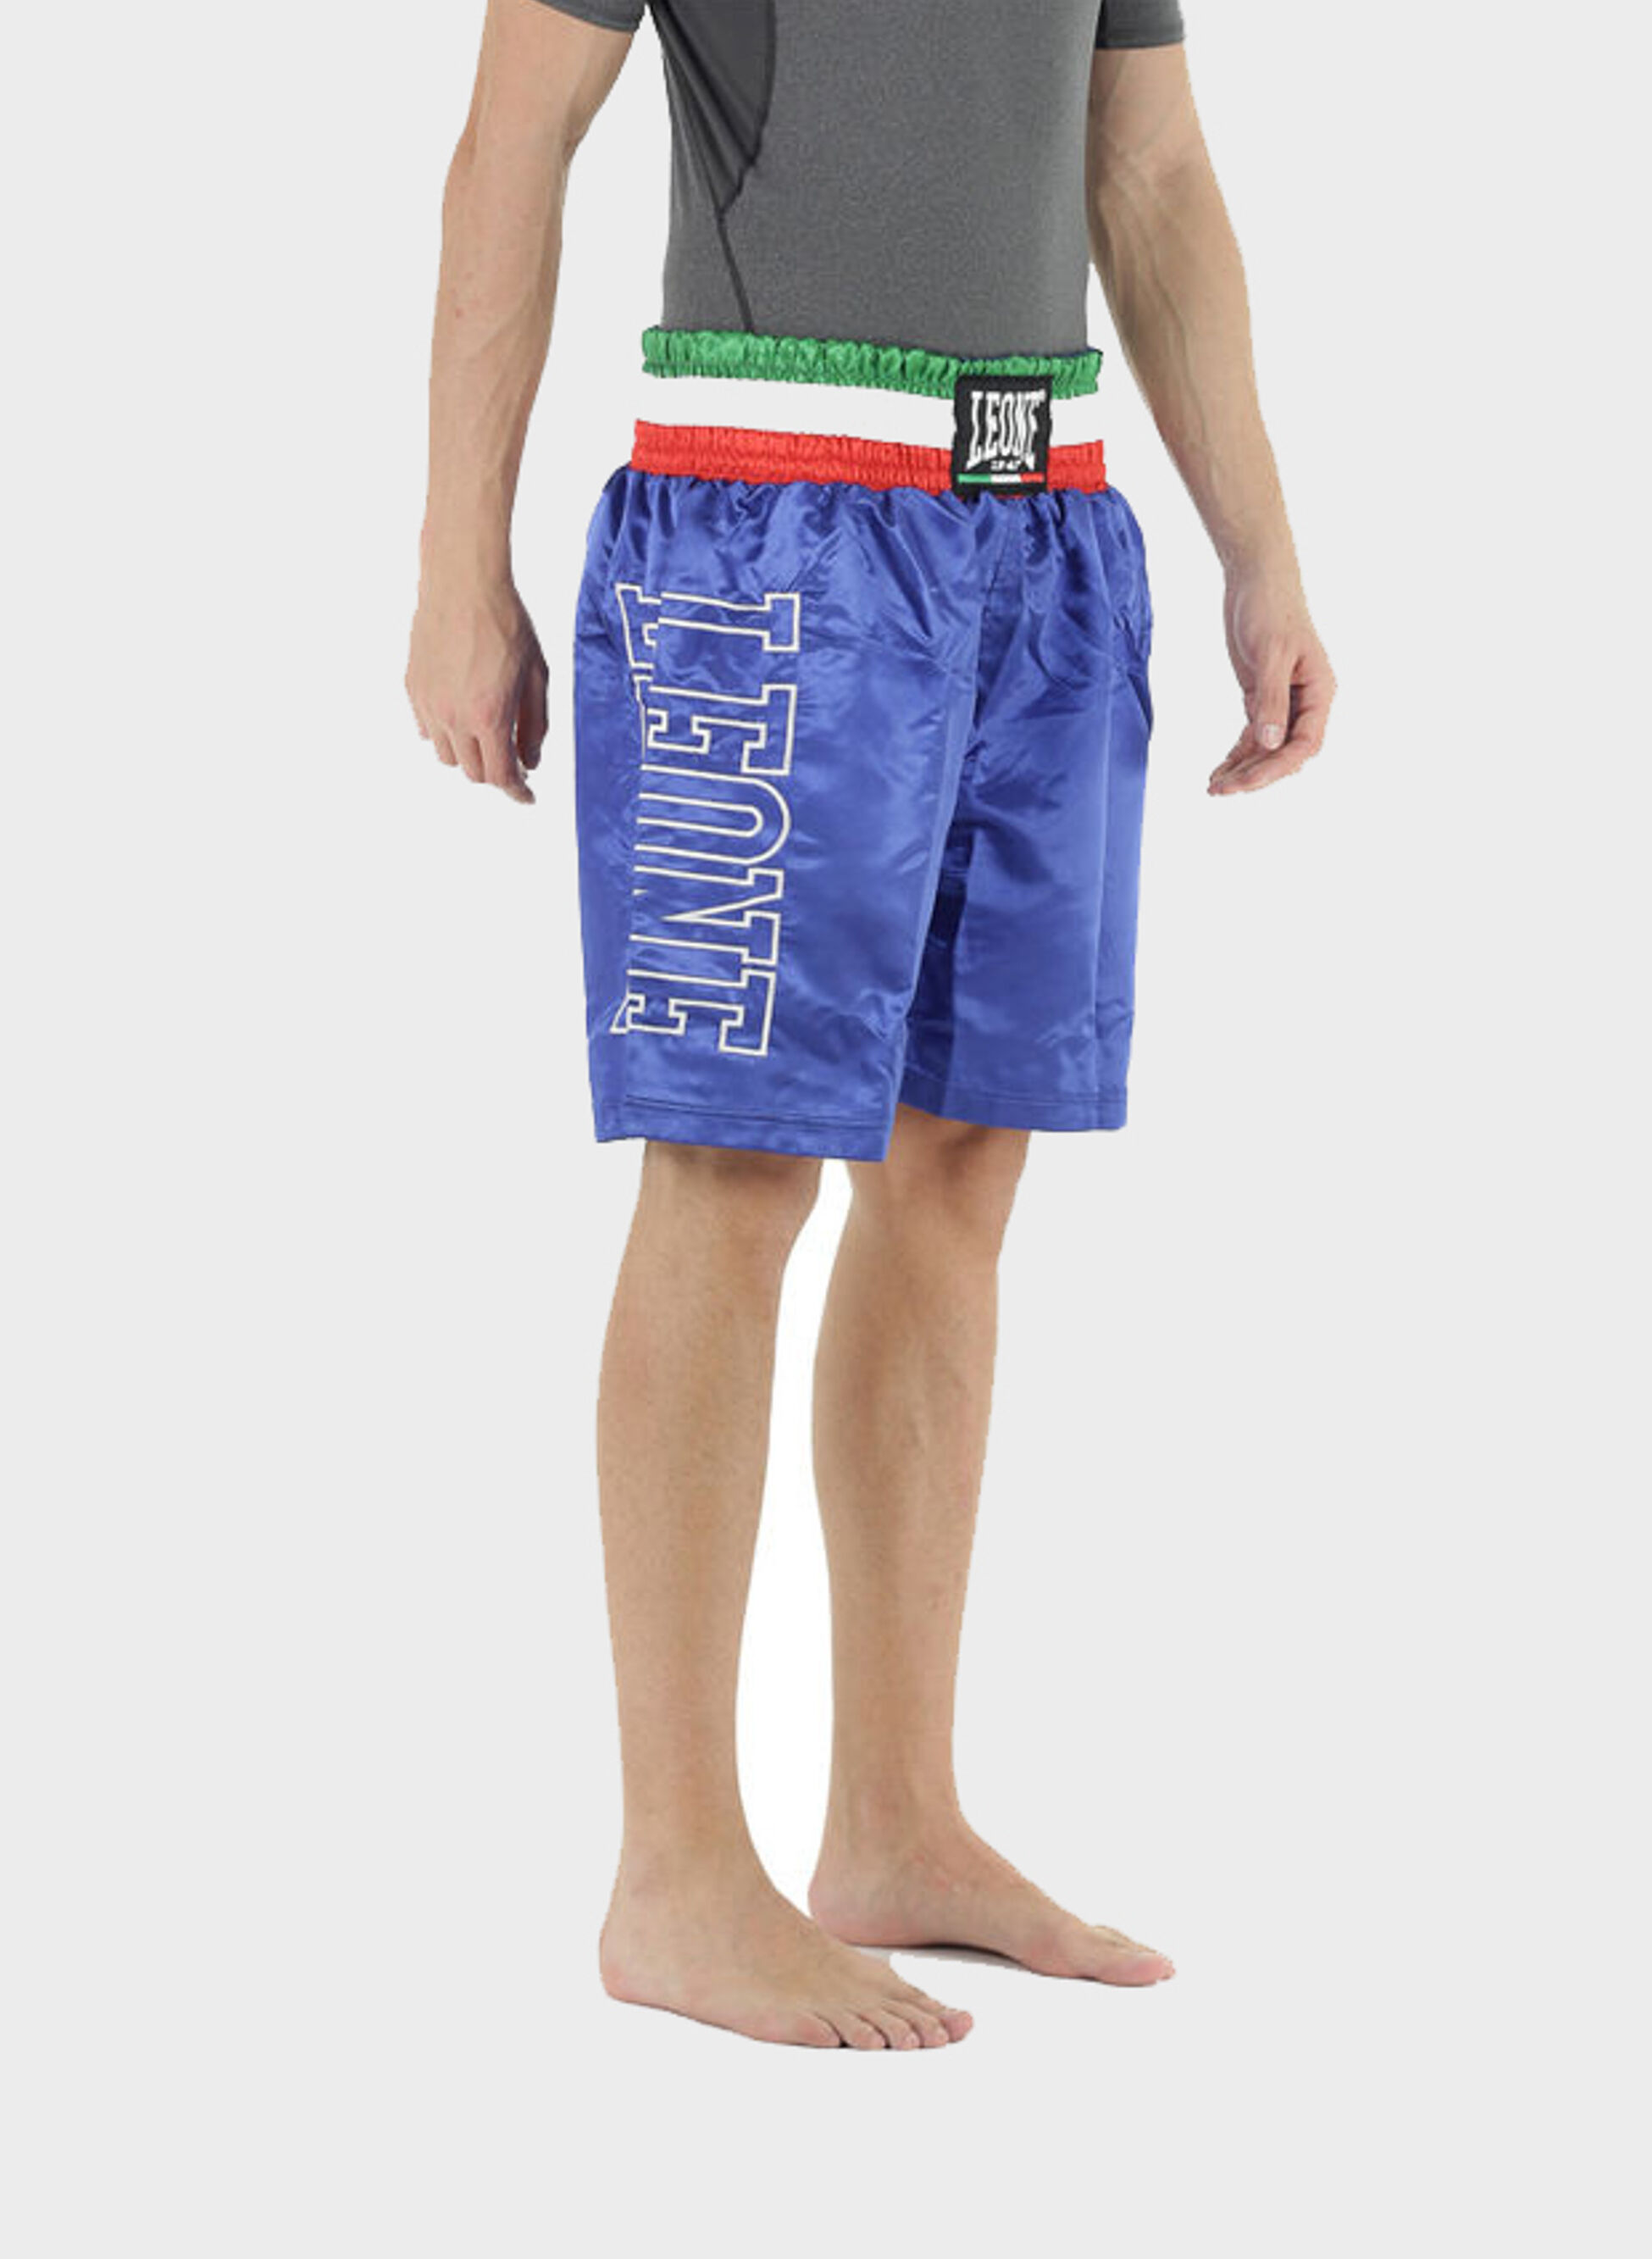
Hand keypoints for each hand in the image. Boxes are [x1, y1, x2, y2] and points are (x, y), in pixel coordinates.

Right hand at [405, 576, 547, 806]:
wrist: (463, 583)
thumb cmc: (506, 623)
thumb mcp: (536, 676)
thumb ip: (535, 724)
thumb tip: (531, 760)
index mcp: (489, 716)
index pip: (501, 775)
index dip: (517, 792)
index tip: (527, 796)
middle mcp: (454, 717)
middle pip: (473, 771)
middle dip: (496, 772)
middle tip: (512, 759)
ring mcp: (429, 704)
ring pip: (447, 756)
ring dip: (469, 755)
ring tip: (485, 735)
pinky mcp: (413, 688)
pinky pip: (426, 729)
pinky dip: (445, 734)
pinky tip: (459, 718)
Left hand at [1207, 561, 1335, 795]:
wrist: (1257, 579)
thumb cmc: (1270, 607)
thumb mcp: (1271, 653)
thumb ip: (1271, 699)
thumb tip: (1270, 743)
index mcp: (1319, 691)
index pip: (1305, 743)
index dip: (1278, 766)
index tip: (1247, 782)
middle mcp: (1305, 702)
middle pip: (1285, 753)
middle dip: (1256, 774)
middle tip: (1220, 791)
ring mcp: (1283, 702)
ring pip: (1266, 749)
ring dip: (1243, 770)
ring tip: (1213, 789)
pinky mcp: (1261, 697)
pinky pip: (1252, 736)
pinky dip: (1236, 755)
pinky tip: (1217, 772)